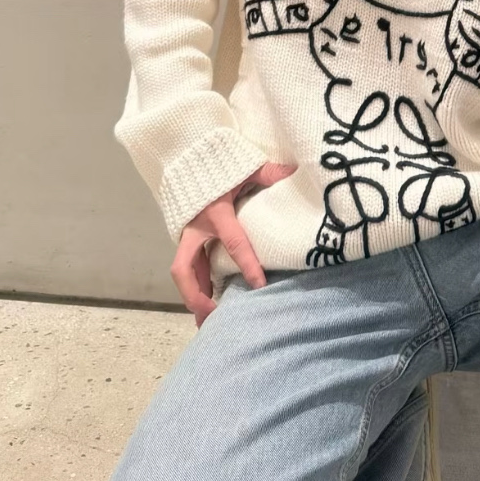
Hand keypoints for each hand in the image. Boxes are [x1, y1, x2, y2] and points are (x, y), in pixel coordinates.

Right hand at [171, 160, 296, 327]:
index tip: (259, 284)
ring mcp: (188, 235)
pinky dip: (198, 284)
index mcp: (216, 212)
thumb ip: (269, 174)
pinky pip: (190, 265)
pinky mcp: (187, 238)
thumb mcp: (245, 168)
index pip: (233, 242)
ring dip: (194, 295)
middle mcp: (196, 228)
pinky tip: (210, 301)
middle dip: (196, 294)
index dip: (247, 264)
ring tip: (207, 321)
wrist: (189, 159)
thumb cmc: (221, 166)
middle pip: (185, 268)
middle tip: (213, 314)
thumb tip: (295, 173)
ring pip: (184, 272)